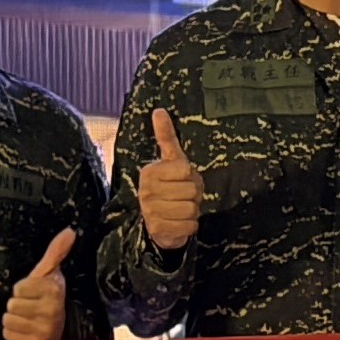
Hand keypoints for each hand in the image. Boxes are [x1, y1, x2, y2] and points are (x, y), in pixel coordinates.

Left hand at [1, 230, 75, 339]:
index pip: (18, 288)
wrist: (57, 331)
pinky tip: (26, 333)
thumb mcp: (49, 275)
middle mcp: (52, 310)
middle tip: (31, 309)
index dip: (22, 290)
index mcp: (54, 290)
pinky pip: (8, 334)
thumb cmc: (47, 300)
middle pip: (12, 304)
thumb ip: (56, 252)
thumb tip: (69, 231)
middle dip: (18, 306)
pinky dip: (14, 334)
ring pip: (8, 320)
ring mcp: (45, 329)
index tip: (34, 294)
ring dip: (15, 320)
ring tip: (28, 321)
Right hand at [137, 108, 202, 252]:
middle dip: (194, 195)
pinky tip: (179, 222)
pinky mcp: (158, 230)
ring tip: (181, 209)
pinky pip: (189, 226)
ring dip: (193, 211)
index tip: (182, 179)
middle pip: (191, 190)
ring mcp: (150, 211)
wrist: (159, 221)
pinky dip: (190, 226)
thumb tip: (159, 110)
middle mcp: (146, 191)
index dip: (191, 176)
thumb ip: (166, 137)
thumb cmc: (170, 186)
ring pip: (191, 209)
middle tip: (183, 196)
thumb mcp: (170, 161)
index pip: (186, 170)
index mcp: (150, 172)